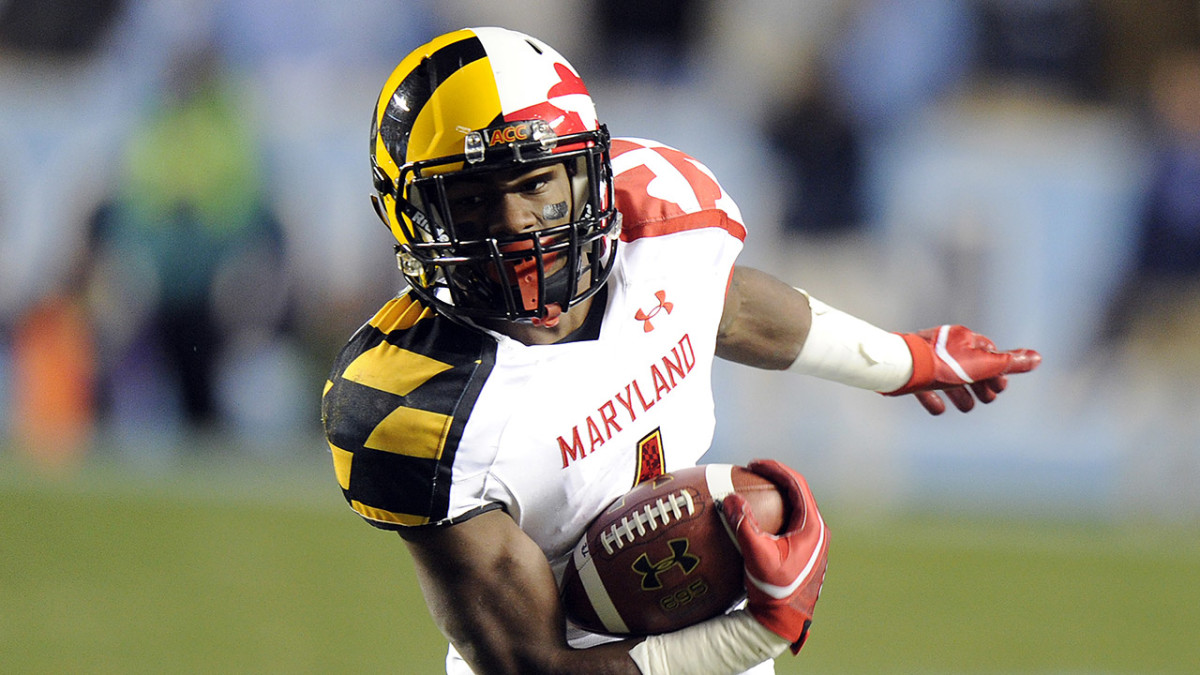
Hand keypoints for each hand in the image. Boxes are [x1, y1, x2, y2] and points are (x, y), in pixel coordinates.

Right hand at [720, 460, 828, 653]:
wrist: (784, 621)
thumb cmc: (774, 589)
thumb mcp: (757, 555)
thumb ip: (744, 525)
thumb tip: (730, 497)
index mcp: (813, 527)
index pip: (797, 485)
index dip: (775, 469)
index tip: (753, 463)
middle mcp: (817, 532)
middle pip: (797, 493)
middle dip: (774, 479)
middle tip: (751, 471)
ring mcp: (812, 543)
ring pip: (794, 508)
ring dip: (775, 495)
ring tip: (752, 489)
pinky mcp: (803, 552)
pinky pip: (789, 522)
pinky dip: (774, 512)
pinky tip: (755, 518)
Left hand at [887, 325, 1040, 414]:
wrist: (901, 368)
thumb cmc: (943, 366)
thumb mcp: (981, 366)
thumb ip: (1008, 363)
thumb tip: (1037, 358)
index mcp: (963, 339)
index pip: (988, 353)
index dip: (997, 372)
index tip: (1000, 387)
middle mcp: (945, 345)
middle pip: (969, 367)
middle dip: (981, 385)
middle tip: (987, 399)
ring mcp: (925, 359)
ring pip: (948, 378)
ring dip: (961, 394)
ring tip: (966, 408)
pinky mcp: (909, 373)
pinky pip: (923, 386)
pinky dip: (933, 398)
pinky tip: (939, 409)